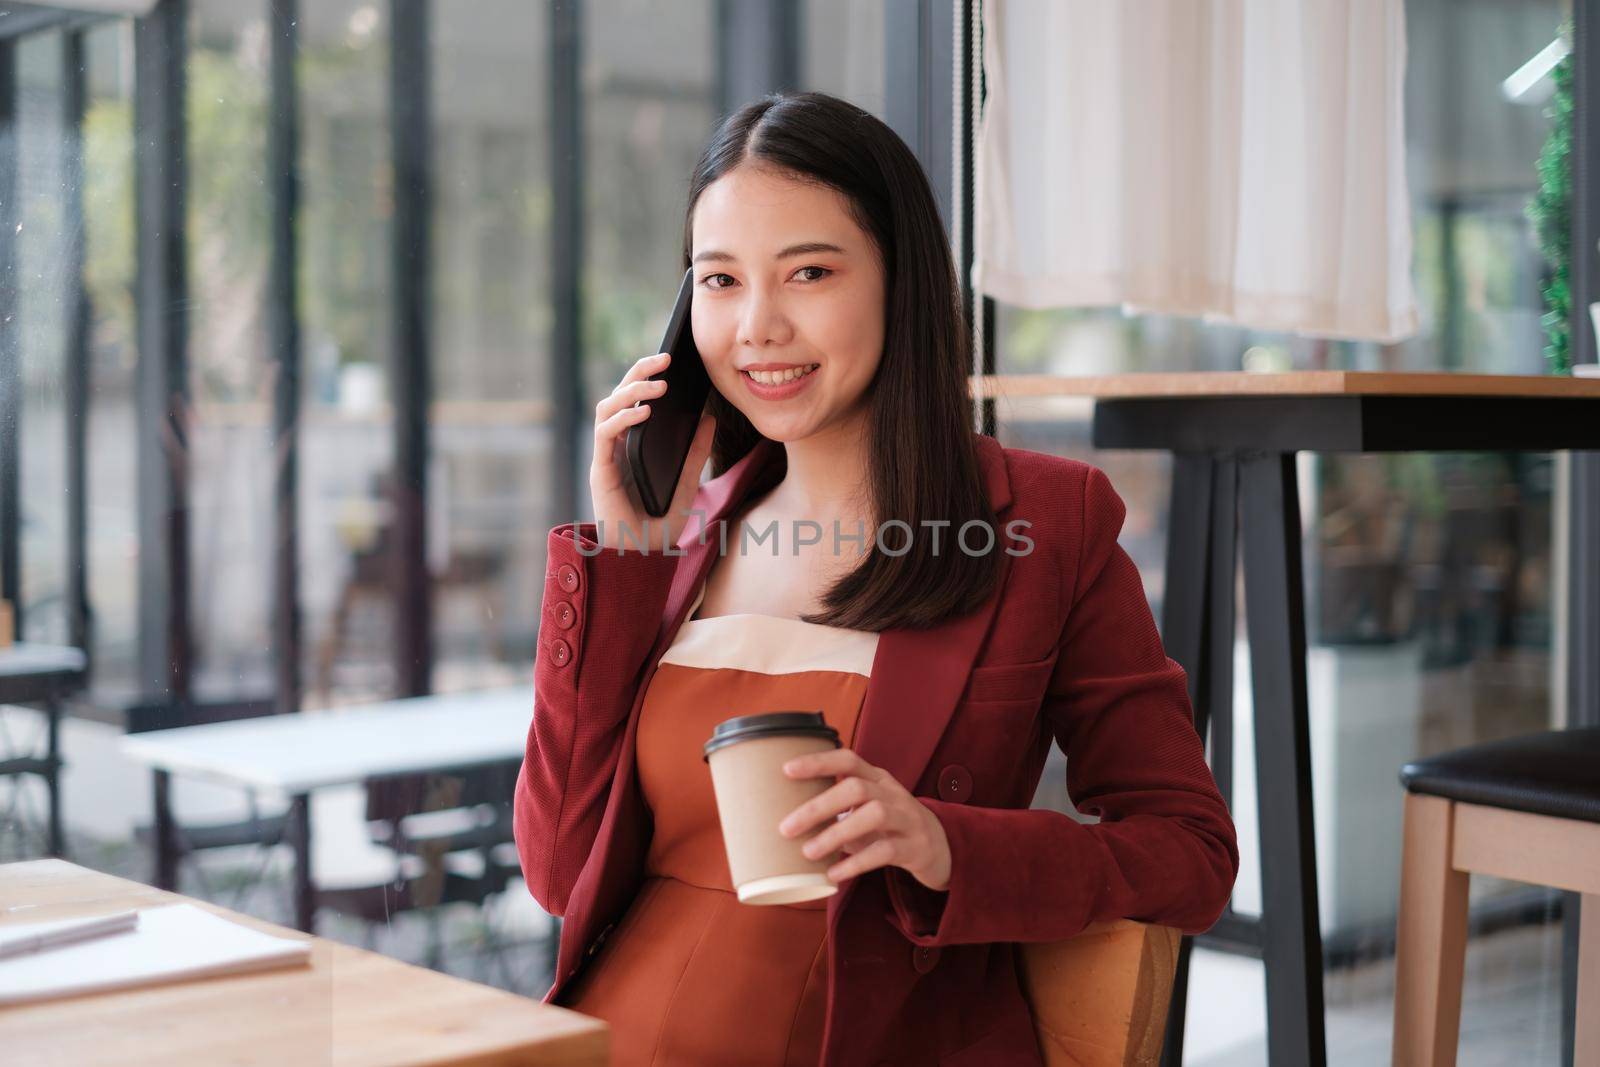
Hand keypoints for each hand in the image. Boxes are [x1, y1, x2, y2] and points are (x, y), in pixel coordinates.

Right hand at [589, 351, 715, 550]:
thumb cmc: (659, 524)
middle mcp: (616, 446)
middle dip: (639, 372)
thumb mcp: (687, 482)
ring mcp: (606, 456)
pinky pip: (605, 434)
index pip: (634, 399)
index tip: (671, 359)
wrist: (643, 557)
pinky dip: (623, 418)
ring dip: (631, 390)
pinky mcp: (600, 470)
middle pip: (618, 394)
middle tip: (665, 357)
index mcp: (634, 444)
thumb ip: (696, 452)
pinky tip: (645, 412)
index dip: (647, 376)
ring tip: (660, 385)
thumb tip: (709, 417)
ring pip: (607, 407)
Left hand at [777, 748, 950, 891]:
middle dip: (819, 806)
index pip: (849, 760)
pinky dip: (856, 863)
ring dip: (836, 833)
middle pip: (857, 787)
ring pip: (873, 815)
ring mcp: (908, 819)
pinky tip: (834, 874)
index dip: (819, 762)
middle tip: (786, 828)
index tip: (787, 770)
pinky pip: (885, 851)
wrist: (942, 849)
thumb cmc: (892, 827)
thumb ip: (838, 812)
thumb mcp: (868, 811)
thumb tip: (789, 822)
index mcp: (878, 779)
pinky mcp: (916, 847)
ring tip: (808, 852)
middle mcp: (893, 793)